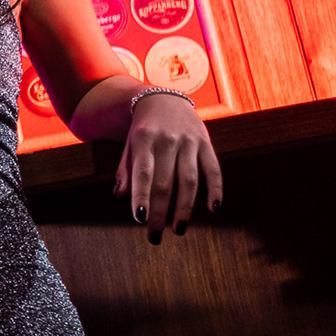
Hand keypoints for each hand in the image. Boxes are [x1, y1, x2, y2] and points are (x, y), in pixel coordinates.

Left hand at [114, 92, 222, 243]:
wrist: (164, 99)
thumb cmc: (143, 130)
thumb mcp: (129, 144)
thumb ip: (125, 169)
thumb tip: (120, 195)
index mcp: (144, 139)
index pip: (143, 172)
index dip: (142, 196)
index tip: (140, 219)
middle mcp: (167, 139)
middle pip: (165, 182)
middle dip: (160, 212)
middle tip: (155, 236)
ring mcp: (189, 141)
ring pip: (189, 180)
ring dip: (185, 208)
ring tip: (179, 229)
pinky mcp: (206, 143)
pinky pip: (213, 169)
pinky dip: (215, 189)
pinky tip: (213, 209)